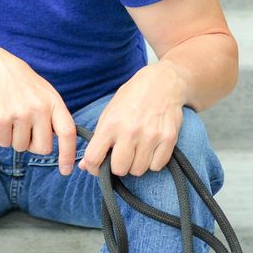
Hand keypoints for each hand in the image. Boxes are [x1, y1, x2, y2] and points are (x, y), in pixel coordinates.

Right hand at [0, 44, 77, 175]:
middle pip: (43, 148)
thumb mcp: (44, 92)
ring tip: (11, 117)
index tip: (66, 170)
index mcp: (53, 102)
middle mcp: (39, 108)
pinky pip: (3, 142)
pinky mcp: (1, 118)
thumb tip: (59, 142)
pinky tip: (0, 117)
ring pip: (20, 147)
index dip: (68, 154)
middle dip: (33, 145)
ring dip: (14, 138)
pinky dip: (0, 135)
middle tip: (25, 129)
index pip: (67, 133)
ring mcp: (20, 113)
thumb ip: (53, 114)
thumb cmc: (20, 82)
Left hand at [79, 63, 185, 177]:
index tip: (97, 166)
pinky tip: (151, 148)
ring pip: (138, 170)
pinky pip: (157, 166)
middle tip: (122, 155)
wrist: (161, 82)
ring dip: (136, 164)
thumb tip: (84, 165)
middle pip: (119, 169)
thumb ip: (97, 139)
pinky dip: (153, 162)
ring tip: (137, 150)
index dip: (92, 167)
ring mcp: (151, 136)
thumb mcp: (109, 113)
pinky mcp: (168, 139)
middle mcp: (130, 131)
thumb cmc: (131, 98)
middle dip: (118, 166)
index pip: (93, 158)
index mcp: (110, 124)